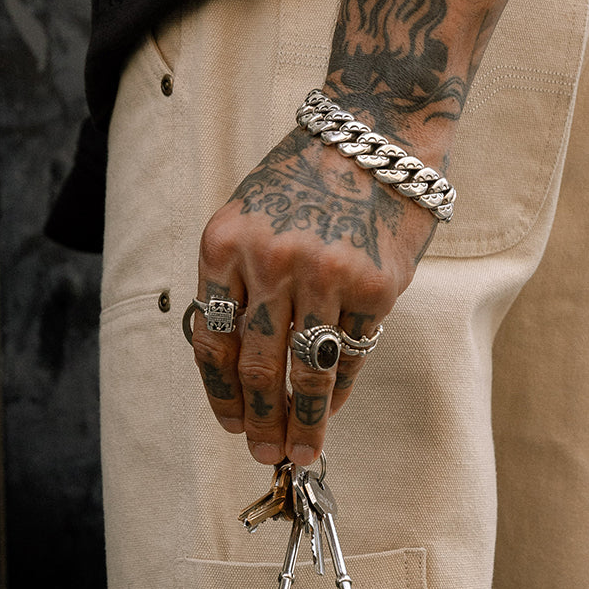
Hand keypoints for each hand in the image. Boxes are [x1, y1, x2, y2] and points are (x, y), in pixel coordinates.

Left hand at [189, 125, 438, 465]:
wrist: (376, 134)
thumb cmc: (308, 179)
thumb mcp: (250, 216)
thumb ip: (239, 281)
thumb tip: (242, 368)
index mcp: (224, 243)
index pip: (212, 339)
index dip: (221, 393)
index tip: (230, 424)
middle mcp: (270, 261)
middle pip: (257, 365)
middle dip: (260, 420)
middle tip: (263, 454)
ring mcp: (325, 275)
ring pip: (308, 369)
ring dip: (303, 420)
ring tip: (301, 452)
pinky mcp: (375, 285)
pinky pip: (353, 353)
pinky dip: (340, 388)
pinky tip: (331, 408)